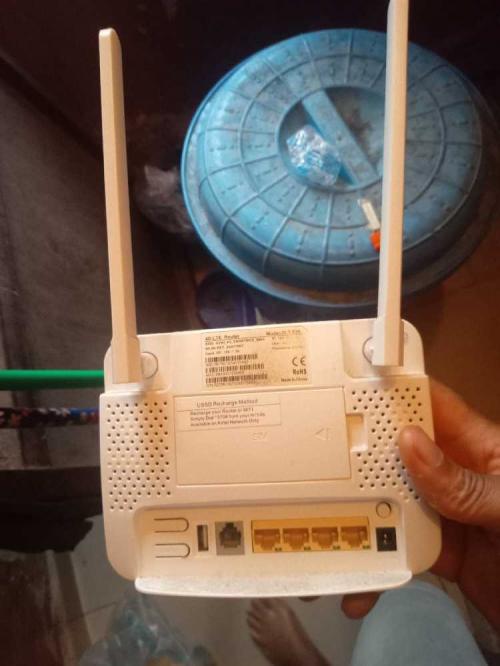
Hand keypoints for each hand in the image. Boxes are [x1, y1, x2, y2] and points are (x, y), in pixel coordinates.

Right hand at [342, 380, 499, 631]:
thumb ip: (464, 482)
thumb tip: (409, 441)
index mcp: (478, 447)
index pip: (432, 405)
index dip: (394, 389)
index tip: (347, 382)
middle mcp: (454, 473)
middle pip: (398, 451)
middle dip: (360, 452)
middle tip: (315, 453)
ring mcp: (443, 512)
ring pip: (389, 500)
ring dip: (359, 514)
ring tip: (324, 525)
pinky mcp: (437, 549)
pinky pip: (397, 549)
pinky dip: (376, 566)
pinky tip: (358, 589)